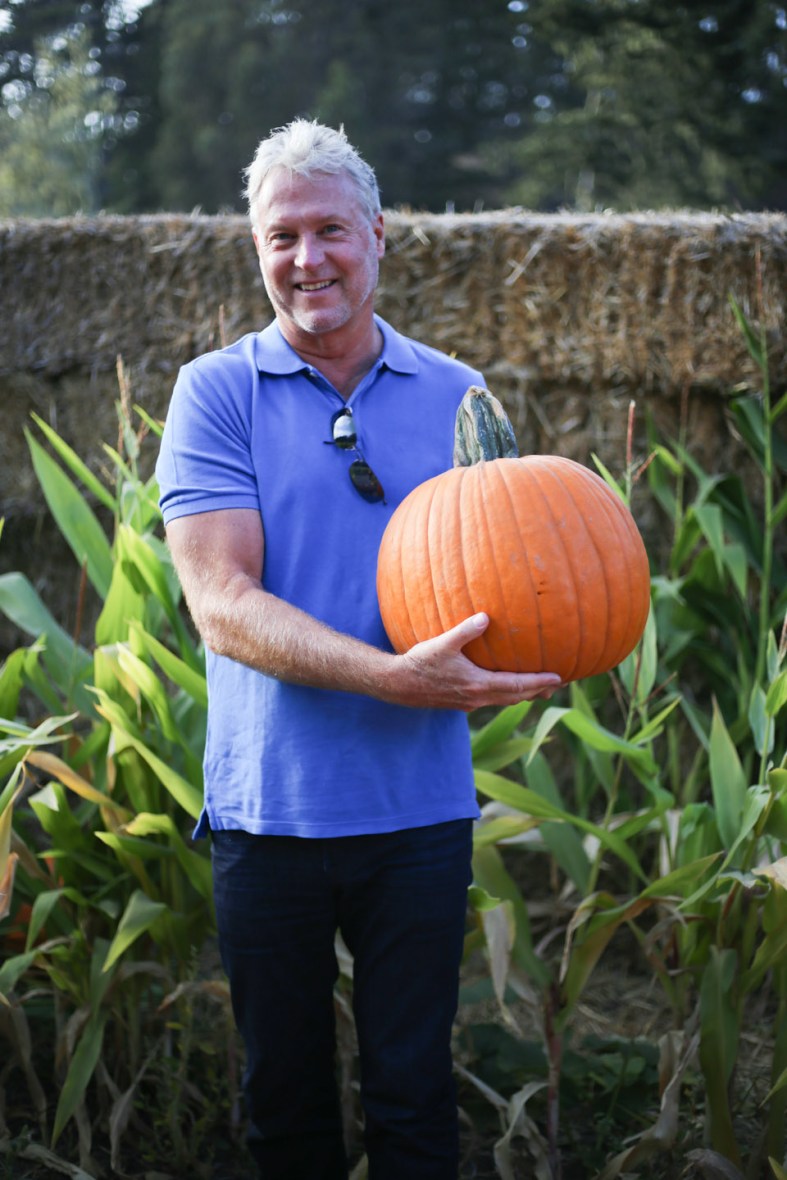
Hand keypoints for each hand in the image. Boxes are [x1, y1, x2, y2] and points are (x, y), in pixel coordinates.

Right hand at [393, 612, 561, 711]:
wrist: (398, 686)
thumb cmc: (420, 663)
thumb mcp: (442, 644)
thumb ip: (465, 630)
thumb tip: (486, 616)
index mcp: (477, 685)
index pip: (516, 685)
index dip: (538, 682)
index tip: (558, 678)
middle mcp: (477, 698)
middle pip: (515, 697)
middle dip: (536, 691)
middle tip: (556, 685)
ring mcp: (469, 704)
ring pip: (503, 701)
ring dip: (522, 695)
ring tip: (537, 688)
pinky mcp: (461, 704)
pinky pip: (490, 700)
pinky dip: (504, 695)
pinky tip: (503, 687)